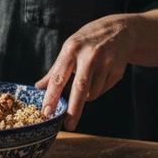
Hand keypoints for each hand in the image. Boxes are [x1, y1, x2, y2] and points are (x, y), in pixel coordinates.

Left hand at [36, 15, 133, 130]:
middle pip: (79, 89)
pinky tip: (101, 75)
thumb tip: (38, 87)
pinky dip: (98, 89)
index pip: (59, 77)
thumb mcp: (69, 49)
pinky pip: (103, 90)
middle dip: (73, 110)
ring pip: (91, 93)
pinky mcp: (118, 70)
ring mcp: (105, 63)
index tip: (47, 112)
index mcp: (71, 49)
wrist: (119, 30)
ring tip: (88, 79)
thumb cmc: (87, 42)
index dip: (52, 96)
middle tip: (68, 126)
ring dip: (86, 95)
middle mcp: (89, 55)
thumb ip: (55, 70)